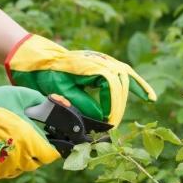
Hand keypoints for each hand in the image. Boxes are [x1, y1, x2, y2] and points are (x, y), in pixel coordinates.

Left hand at [4, 34, 156, 125]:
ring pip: (125, 76)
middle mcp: (100, 60)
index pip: (112, 88)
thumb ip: (82, 105)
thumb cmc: (43, 75)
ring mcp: (101, 60)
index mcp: (90, 66)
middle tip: (113, 124)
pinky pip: (122, 73)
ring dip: (135, 90)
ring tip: (148, 100)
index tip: (108, 123)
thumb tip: (103, 119)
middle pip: (121, 84)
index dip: (113, 107)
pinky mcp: (100, 65)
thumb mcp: (60, 93)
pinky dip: (136, 83)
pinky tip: (148, 96)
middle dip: (119, 105)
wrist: (33, 58)